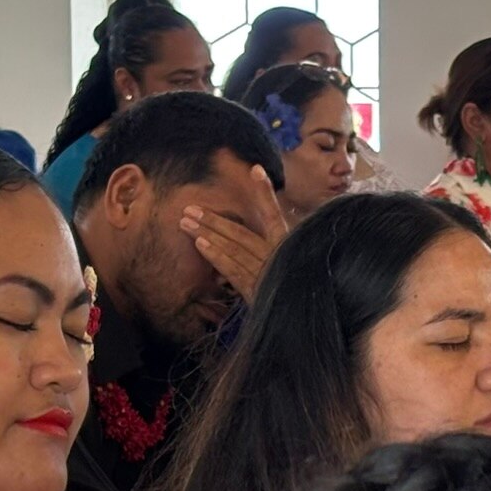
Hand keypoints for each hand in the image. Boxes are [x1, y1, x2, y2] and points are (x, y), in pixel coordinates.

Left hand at [179, 165, 288, 302]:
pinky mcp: (257, 291)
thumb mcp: (294, 261)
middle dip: (214, 220)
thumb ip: (280, 244)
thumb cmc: (300, 288)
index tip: (256, 170)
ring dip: (208, 234)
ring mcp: (266, 273)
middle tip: (190, 208)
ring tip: (186, 223)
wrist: (304, 320)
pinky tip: (201, 245)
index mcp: (287, 245)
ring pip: (233, 249)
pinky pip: (233, 271)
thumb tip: (268, 226)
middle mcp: (276, 255)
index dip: (264, 192)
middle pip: (241, 233)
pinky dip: (217, 257)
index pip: (273, 214)